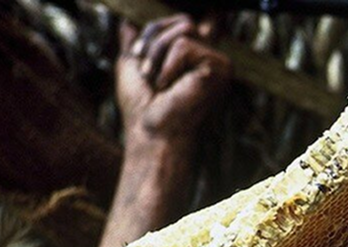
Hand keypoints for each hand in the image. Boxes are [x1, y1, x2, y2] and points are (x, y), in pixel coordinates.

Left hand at [116, 16, 229, 147]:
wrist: (152, 131)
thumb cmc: (142, 107)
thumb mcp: (132, 66)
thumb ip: (134, 44)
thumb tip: (126, 23)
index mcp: (193, 58)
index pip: (195, 23)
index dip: (192, 21)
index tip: (205, 15)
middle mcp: (210, 58)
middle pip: (183, 20)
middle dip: (154, 38)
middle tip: (145, 69)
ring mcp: (217, 63)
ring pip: (185, 27)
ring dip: (159, 52)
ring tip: (157, 80)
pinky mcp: (220, 68)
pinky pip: (185, 45)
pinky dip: (169, 65)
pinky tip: (170, 87)